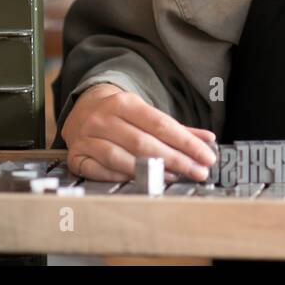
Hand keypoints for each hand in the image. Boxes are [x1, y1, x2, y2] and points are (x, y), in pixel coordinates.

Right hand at [62, 83, 217, 182]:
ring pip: (121, 158)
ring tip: (175, 178)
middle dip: (175, 160)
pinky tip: (141, 181)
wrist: (82, 109)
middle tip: (197, 172)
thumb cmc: (121, 115)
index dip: (185, 142)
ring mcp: (88, 138)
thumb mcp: (147, 113)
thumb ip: (177, 129)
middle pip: (143, 143)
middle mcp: (104, 119)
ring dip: (151, 171)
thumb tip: (208, 140)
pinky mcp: (76, 157)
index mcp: (124, 103)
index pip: (160, 124)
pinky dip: (122, 178)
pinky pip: (100, 171)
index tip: (206, 156)